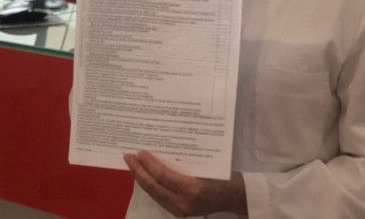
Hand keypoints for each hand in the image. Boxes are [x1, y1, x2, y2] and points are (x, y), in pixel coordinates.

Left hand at [124, 150, 246, 217]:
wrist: (236, 196)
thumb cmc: (225, 176)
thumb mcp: (206, 164)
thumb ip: (184, 162)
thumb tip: (160, 151)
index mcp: (192, 188)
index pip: (162, 176)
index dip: (149, 164)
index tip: (139, 151)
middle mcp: (183, 203)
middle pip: (153, 187)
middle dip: (138, 172)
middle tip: (127, 156)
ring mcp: (181, 210)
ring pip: (154, 194)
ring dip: (142, 179)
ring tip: (133, 165)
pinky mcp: (180, 212)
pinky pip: (160, 198)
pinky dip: (151, 186)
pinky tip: (146, 177)